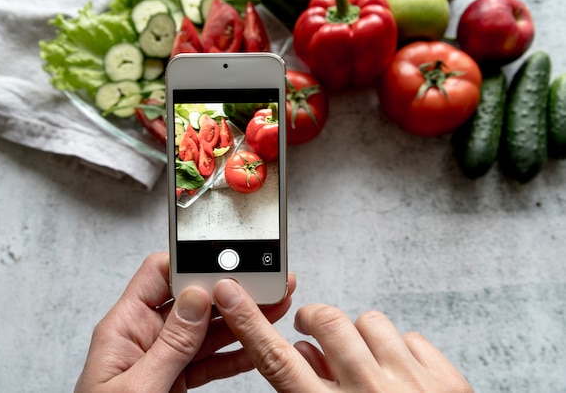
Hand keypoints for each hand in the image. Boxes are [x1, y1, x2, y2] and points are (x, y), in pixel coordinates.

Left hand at [75, 252, 295, 392]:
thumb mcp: (137, 386)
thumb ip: (169, 344)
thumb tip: (196, 298)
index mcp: (124, 326)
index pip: (158, 275)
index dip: (191, 264)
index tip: (225, 264)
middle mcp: (144, 335)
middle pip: (191, 301)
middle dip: (228, 293)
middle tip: (262, 287)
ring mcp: (162, 357)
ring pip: (206, 331)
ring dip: (240, 322)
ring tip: (270, 310)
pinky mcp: (175, 379)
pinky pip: (209, 360)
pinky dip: (234, 355)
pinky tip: (254, 347)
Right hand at [214, 279, 472, 392]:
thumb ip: (308, 392)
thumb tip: (306, 354)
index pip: (277, 361)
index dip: (250, 324)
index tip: (233, 296)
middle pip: (327, 323)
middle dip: (315, 320)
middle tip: (313, 328)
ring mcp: (411, 383)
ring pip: (370, 321)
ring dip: (361, 336)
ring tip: (364, 360)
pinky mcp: (446, 379)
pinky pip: (411, 337)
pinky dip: (400, 349)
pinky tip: (399, 372)